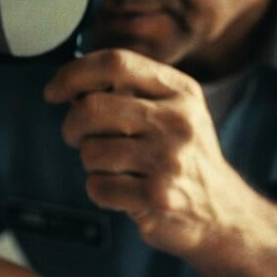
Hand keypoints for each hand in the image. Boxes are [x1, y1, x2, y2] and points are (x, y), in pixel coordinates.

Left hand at [43, 48, 258, 257]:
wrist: (223, 214)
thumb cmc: (185, 158)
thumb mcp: (175, 110)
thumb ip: (131, 91)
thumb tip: (71, 85)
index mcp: (181, 91)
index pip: (116, 63)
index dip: (74, 73)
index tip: (54, 91)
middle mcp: (178, 121)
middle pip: (92, 107)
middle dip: (72, 125)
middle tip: (74, 136)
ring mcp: (169, 160)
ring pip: (90, 151)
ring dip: (90, 161)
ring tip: (115, 167)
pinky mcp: (158, 197)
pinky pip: (97, 187)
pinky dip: (100, 190)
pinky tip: (124, 191)